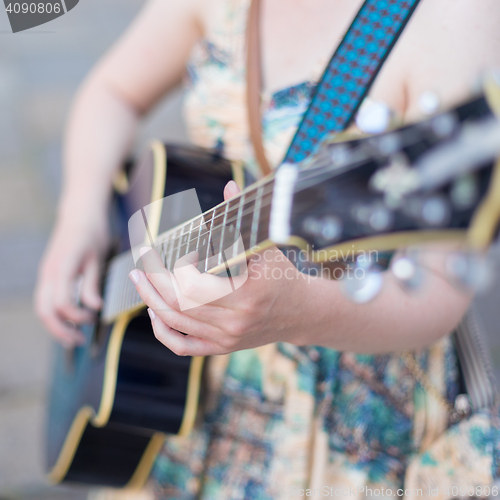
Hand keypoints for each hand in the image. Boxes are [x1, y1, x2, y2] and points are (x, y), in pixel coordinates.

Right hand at [35, 215, 108, 346]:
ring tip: (73, 338)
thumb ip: (93, 284)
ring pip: (42, 308)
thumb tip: (95, 307)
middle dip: (61, 330)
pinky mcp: (47, 275)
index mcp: (63, 268)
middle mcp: (49, 273)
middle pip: (45, 310)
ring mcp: (45, 274)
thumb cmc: (92, 233)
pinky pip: (45, 300)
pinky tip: (69, 322)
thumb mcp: (97, 258)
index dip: (77, 316)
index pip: (62, 302)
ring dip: (55, 326)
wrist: (79, 214)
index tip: (94, 319)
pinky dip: (54, 315)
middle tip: (79, 342)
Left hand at [129, 181, 309, 355]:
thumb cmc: (283, 276)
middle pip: (178, 304)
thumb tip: (229, 185)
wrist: (301, 313)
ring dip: (151, 301)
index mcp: (246, 294)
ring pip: (175, 323)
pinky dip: (163, 332)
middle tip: (139, 263)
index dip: (174, 267)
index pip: (193, 285)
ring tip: (139, 281)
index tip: (170, 251)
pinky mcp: (222, 347)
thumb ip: (243, 220)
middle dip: (152, 282)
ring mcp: (226, 338)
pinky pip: (183, 346)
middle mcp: (234, 321)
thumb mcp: (267, 247)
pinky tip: (154, 314)